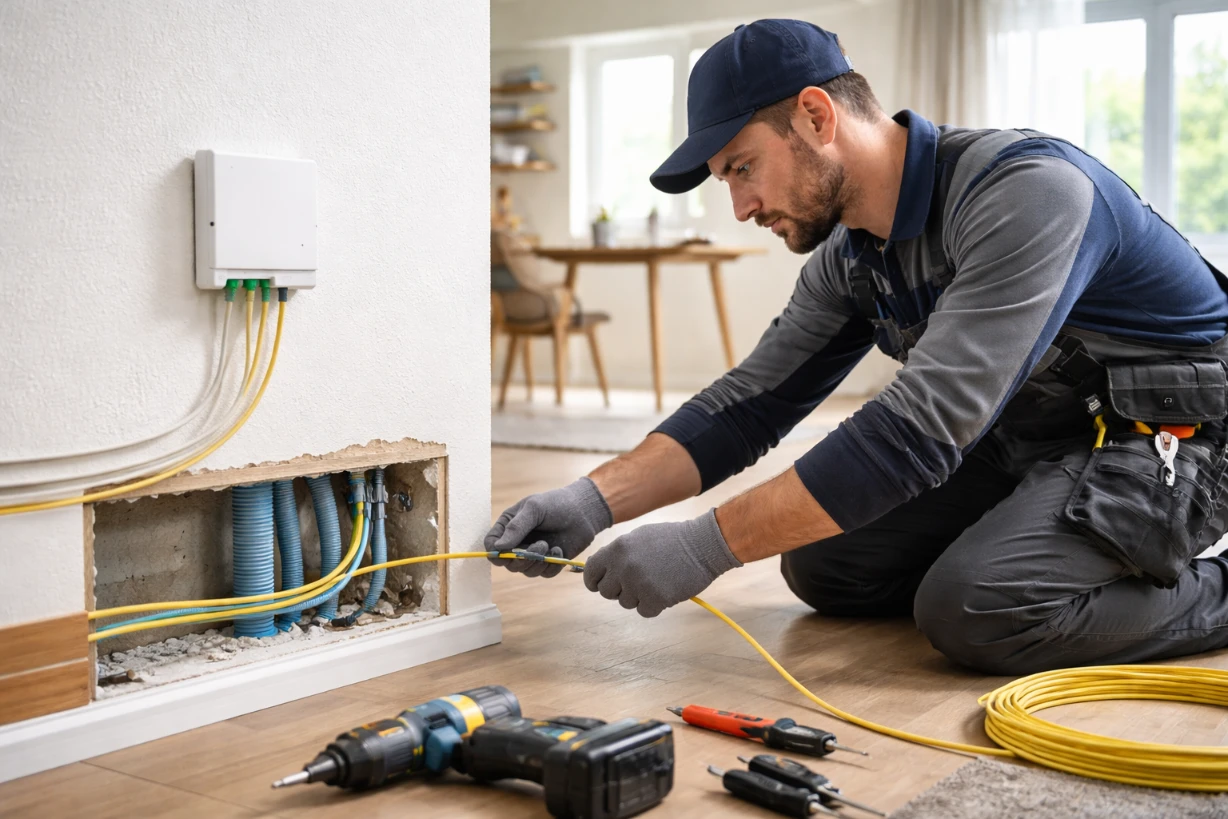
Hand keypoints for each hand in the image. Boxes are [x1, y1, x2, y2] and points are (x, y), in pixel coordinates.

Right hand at [486, 477, 612, 577]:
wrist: (583, 511)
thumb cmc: (556, 504)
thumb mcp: (534, 508)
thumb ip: (516, 527)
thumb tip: (498, 547)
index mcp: (508, 526)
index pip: (491, 545)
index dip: (495, 552)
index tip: (506, 552)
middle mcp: (518, 543)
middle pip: (508, 563)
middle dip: (522, 559)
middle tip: (539, 545)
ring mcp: (533, 554)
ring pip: (526, 571)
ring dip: (538, 562)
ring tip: (549, 545)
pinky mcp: (549, 562)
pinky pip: (544, 574)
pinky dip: (551, 565)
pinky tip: (559, 550)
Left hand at [582, 510, 741, 616]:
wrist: (702, 545)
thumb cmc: (672, 539)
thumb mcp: (638, 537)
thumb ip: (616, 553)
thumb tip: (595, 568)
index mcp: (617, 549)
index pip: (591, 573)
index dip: (595, 581)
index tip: (601, 584)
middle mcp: (624, 567)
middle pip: (606, 592)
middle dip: (619, 589)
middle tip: (637, 581)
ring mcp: (639, 584)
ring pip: (625, 603)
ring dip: (638, 597)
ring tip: (655, 581)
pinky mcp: (656, 599)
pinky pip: (644, 611)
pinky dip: (653, 605)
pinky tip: (664, 590)